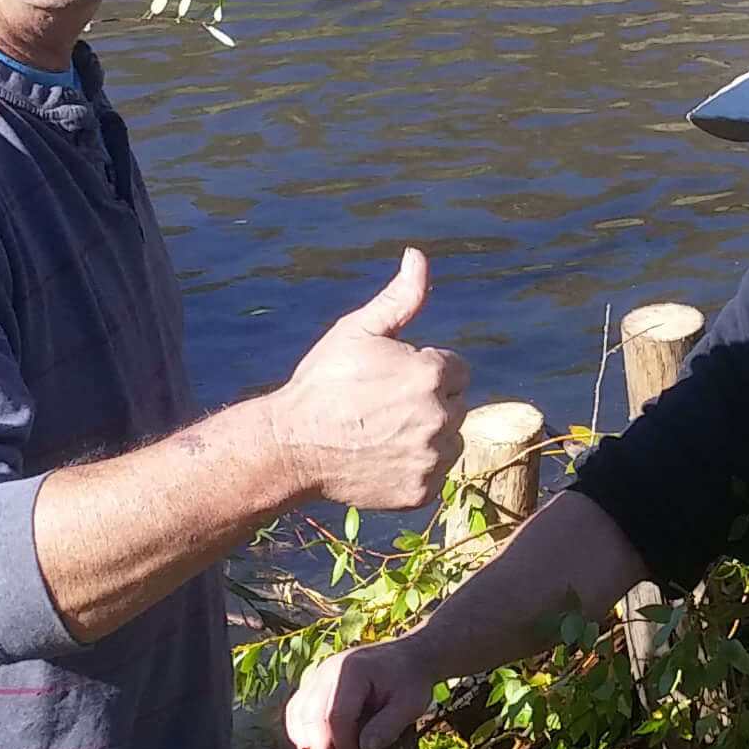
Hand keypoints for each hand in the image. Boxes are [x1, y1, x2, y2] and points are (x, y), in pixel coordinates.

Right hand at [278, 250, 471, 511]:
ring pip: (450, 441)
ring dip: (428, 436)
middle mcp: (440, 418)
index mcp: (431, 374)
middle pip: (456, 404)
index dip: (425, 369)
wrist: (291, 446)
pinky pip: (435, 474)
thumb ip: (399, 297)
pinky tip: (382, 457)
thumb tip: (418, 257)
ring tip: (382, 432)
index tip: (392, 378)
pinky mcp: (421, 492)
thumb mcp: (358, 331)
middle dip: (429, 401)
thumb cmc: (322, 382)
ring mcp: (432, 459)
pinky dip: (416, 468)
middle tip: (383, 407)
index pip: (457, 369)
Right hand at [288, 639, 435, 748]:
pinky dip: (300, 732)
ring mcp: (318, 675)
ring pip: (298, 713)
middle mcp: (328, 670)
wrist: (407, 656)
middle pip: (310, 715)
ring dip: (306, 743)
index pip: (335, 715)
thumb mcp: (410, 704)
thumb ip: (388, 727)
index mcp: (352, 671)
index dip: (340, 745)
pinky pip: (296, 710)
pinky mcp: (314, 684)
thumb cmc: (410, 680)